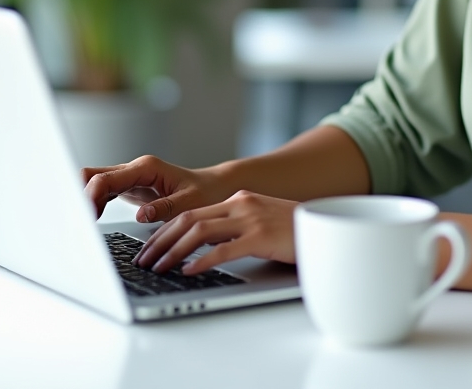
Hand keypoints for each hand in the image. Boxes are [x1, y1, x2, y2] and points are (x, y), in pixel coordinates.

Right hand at [82, 154, 227, 222]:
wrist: (214, 187)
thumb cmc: (206, 192)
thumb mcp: (190, 203)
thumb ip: (165, 207)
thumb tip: (142, 216)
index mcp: (146, 168)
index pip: (106, 178)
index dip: (89, 195)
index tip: (83, 215)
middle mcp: (135, 169)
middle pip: (93, 175)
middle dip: (79, 195)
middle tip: (74, 221)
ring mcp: (130, 177)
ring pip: (95, 181)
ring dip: (84, 200)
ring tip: (79, 224)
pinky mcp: (129, 187)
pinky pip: (103, 191)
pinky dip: (93, 203)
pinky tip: (90, 219)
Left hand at [132, 190, 297, 274]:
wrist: (327, 226)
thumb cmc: (294, 230)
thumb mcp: (260, 222)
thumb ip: (234, 228)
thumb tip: (203, 246)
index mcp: (239, 199)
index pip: (191, 212)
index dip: (165, 231)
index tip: (149, 248)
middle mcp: (241, 204)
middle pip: (189, 219)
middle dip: (161, 241)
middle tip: (144, 259)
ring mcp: (251, 218)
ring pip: (199, 232)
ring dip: (174, 251)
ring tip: (159, 267)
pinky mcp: (261, 236)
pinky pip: (224, 249)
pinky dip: (202, 261)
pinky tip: (189, 271)